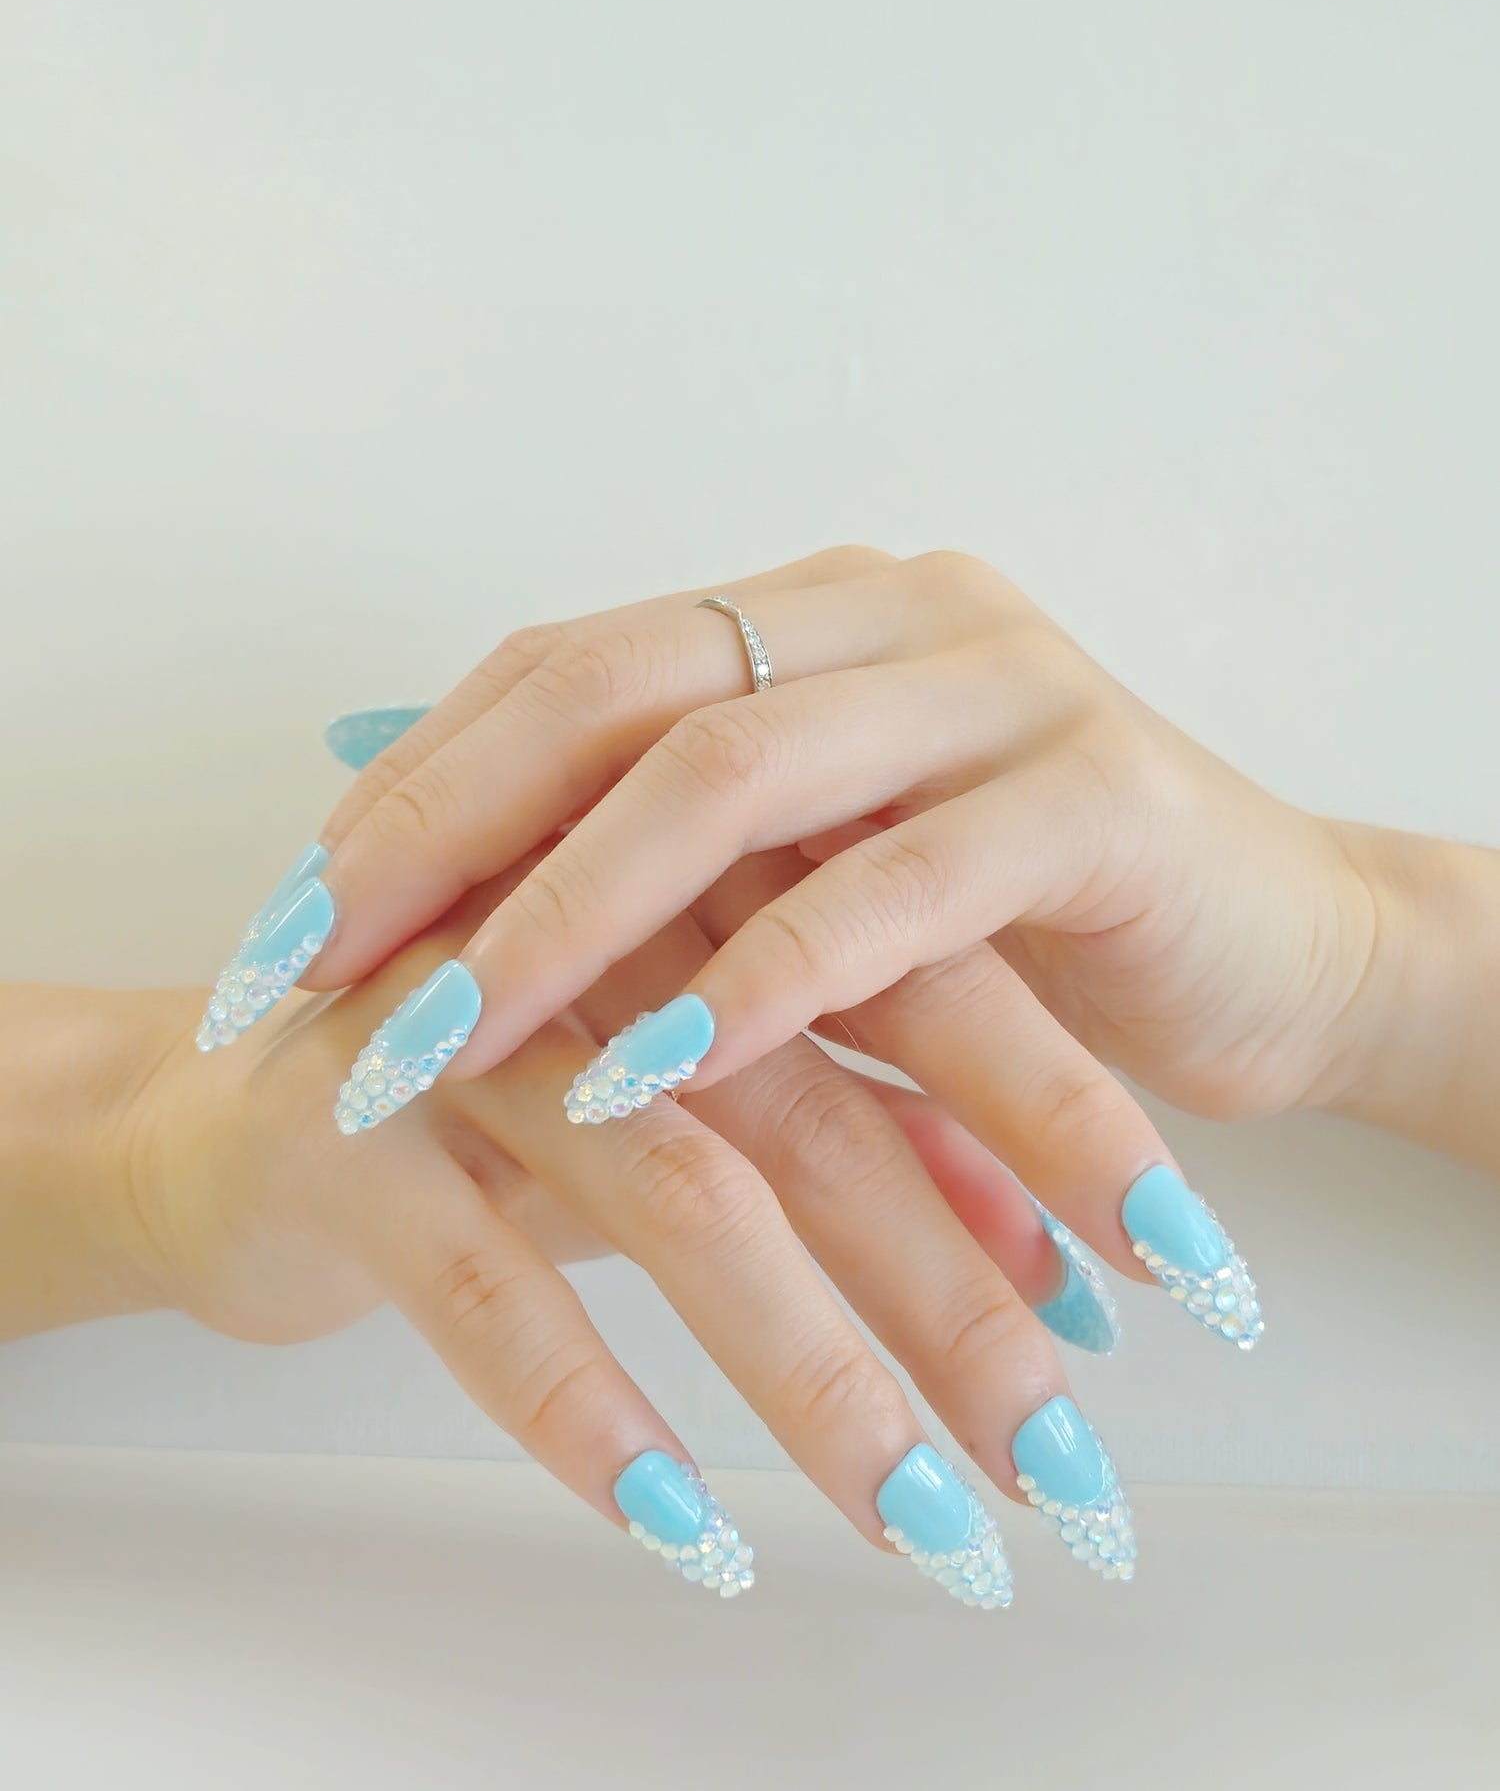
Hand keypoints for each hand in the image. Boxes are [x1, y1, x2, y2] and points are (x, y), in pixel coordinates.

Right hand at [109, 901, 1142, 1603]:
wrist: (224, 1109)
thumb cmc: (497, 1096)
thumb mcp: (696, 1105)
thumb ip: (868, 1134)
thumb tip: (1051, 1255)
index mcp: (702, 891)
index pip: (923, 986)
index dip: (1064, 1125)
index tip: (1194, 1271)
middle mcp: (599, 940)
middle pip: (822, 1105)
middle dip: (965, 1293)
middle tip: (1081, 1459)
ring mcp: (467, 1033)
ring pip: (681, 1198)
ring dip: (816, 1376)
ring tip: (934, 1526)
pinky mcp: (348, 1140)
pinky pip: (488, 1288)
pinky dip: (592, 1411)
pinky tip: (690, 1534)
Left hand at [265, 547, 1376, 1124]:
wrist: (1282, 952)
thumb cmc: (1030, 932)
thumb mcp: (826, 882)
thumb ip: (674, 863)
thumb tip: (445, 886)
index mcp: (813, 616)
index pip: (566, 665)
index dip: (413, 783)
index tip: (287, 917)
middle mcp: (892, 614)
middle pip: (614, 687)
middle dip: (444, 836)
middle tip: (312, 970)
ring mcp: (1000, 687)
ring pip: (733, 772)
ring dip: (569, 916)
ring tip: (442, 1037)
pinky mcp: (1093, 800)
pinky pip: (894, 886)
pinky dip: (763, 981)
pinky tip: (656, 1070)